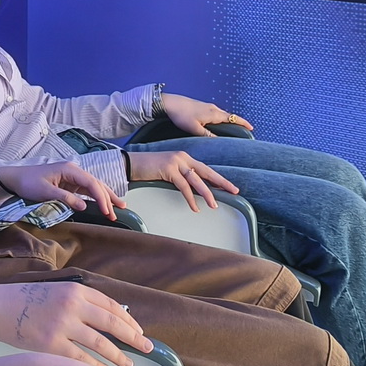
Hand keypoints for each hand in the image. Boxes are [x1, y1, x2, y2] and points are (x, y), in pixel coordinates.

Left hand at [0, 160, 121, 219]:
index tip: (107, 211)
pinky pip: (86, 190)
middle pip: (96, 183)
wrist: (15, 178)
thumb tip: (84, 207)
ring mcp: (72, 176)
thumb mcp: (45, 192)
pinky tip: (103, 203)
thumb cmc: (28, 183)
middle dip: (108, 198)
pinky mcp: (69, 183)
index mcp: (70, 169)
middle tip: (118, 212)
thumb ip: (65, 198)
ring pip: (93, 186)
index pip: (91, 183)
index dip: (101, 198)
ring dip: (105, 197)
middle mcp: (74, 171)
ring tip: (119, 207)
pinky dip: (96, 197)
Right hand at [0, 283, 152, 365]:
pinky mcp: (51, 345)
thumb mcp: (55, 291)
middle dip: (133, 338)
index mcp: (76, 291)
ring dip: (118, 356)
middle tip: (148, 349)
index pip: (112, 306)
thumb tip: (107, 314)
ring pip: (100, 344)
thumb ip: (79, 301)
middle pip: (112, 324)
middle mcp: (72, 306)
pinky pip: (81, 359)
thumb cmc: (25, 300)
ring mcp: (62, 326)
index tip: (140, 332)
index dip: (129, 321)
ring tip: (129, 365)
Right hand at [124, 148, 239, 211]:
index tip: (231, 187)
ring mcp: (176, 162)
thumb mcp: (169, 171)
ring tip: (214, 205)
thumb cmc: (149, 169)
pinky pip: (183, 186)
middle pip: (207, 172)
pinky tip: (194, 207)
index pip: (206, 169)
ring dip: (207, 193)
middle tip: (234, 191)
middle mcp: (183, 158)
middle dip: (221, 182)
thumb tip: (194, 190)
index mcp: (185, 158)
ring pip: (196, 180)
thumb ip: (181, 177)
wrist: (131, 163)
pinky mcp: (168, 169)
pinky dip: (190, 198)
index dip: (219, 179)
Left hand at [160, 93, 253, 136]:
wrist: (170, 103)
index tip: (251, 128)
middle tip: (244, 130)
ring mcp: (208, 106)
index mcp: (214, 113)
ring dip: (229, 120)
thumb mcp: (195, 129)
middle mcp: (213, 108)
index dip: (243, 123)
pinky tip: (216, 124)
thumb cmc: (182, 115)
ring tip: (232, 129)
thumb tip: (219, 141)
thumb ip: (208, 135)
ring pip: (222, 114)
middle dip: (237, 122)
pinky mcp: (202, 106)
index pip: (233, 118)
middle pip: (229, 116)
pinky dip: (220, 118)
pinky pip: (215, 113)